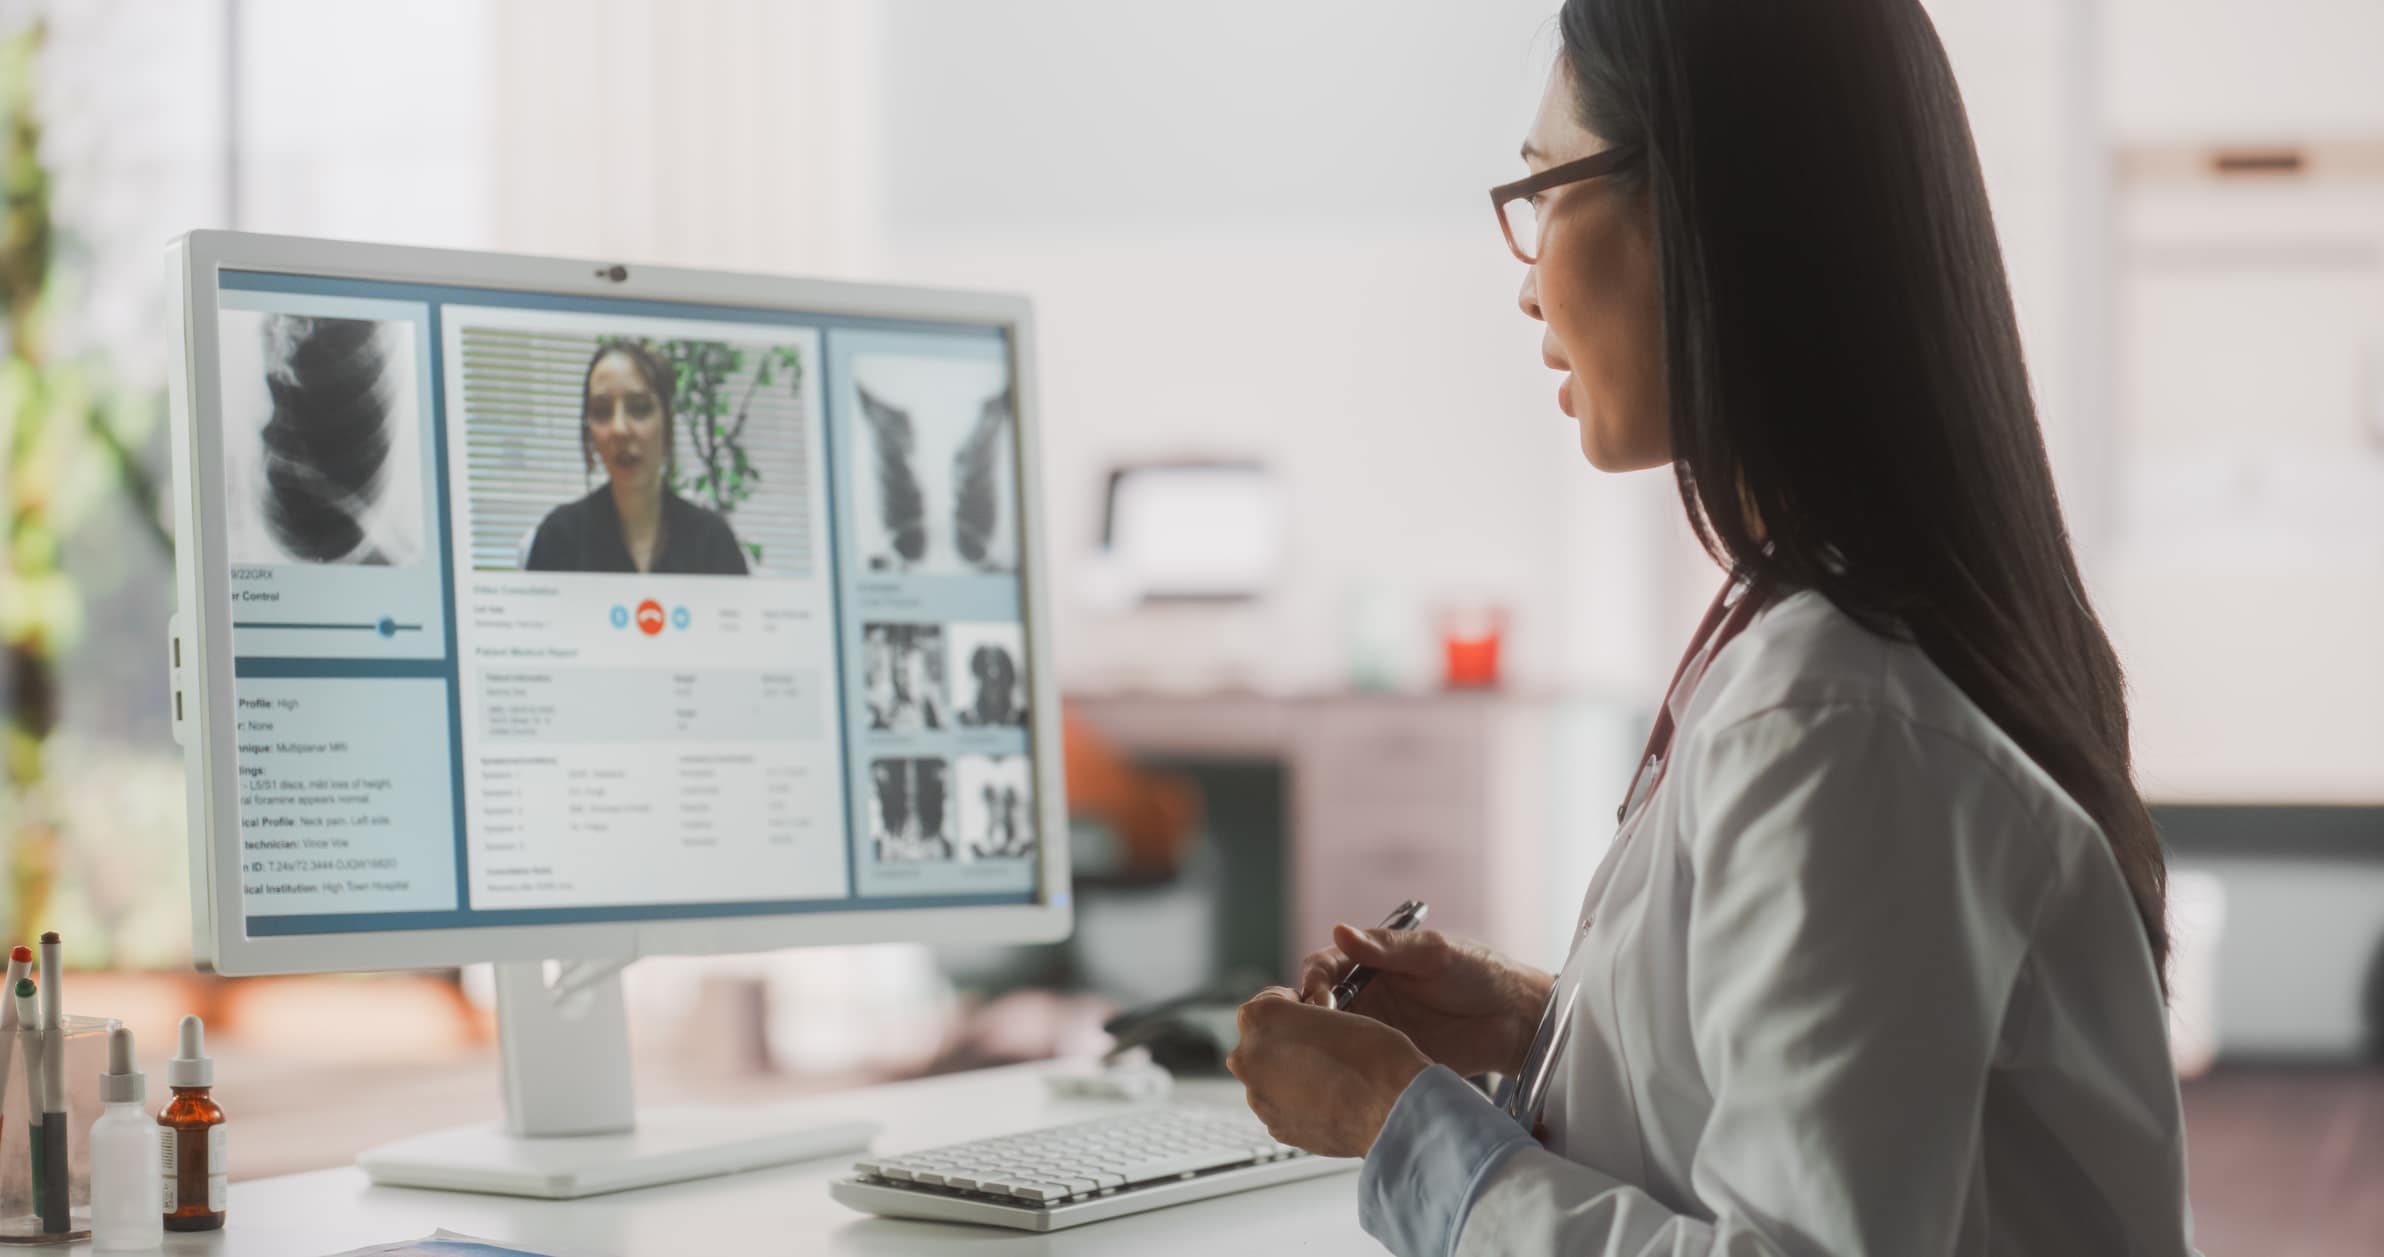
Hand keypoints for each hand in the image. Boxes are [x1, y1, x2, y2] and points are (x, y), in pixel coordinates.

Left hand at [1226, 987, 1430, 1157]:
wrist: (1392, 1109)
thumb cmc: (1373, 1055)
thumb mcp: (1332, 1012)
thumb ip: (1298, 1019)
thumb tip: (1291, 1033)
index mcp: (1259, 1018)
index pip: (1267, 1001)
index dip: (1294, 1006)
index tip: (1312, 1015)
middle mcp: (1248, 1057)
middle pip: (1262, 1041)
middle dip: (1286, 1042)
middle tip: (1323, 1049)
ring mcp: (1259, 1097)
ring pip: (1269, 1077)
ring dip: (1291, 1074)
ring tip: (1330, 1078)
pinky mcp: (1275, 1128)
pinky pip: (1281, 1107)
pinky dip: (1299, 1103)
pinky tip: (1329, 1101)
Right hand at [1297, 924, 1552, 1077]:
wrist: (1517, 1020)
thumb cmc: (1480, 973)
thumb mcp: (1433, 953)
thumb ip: (1387, 948)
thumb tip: (1340, 931)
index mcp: (1370, 964)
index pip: (1323, 968)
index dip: (1313, 981)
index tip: (1317, 997)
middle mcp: (1366, 997)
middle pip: (1318, 1008)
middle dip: (1309, 1019)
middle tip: (1318, 1033)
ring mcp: (1376, 1032)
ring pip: (1331, 1040)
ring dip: (1322, 1049)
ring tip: (1323, 1061)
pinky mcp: (1388, 1063)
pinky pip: (1357, 1069)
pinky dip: (1344, 1075)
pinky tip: (1342, 1081)